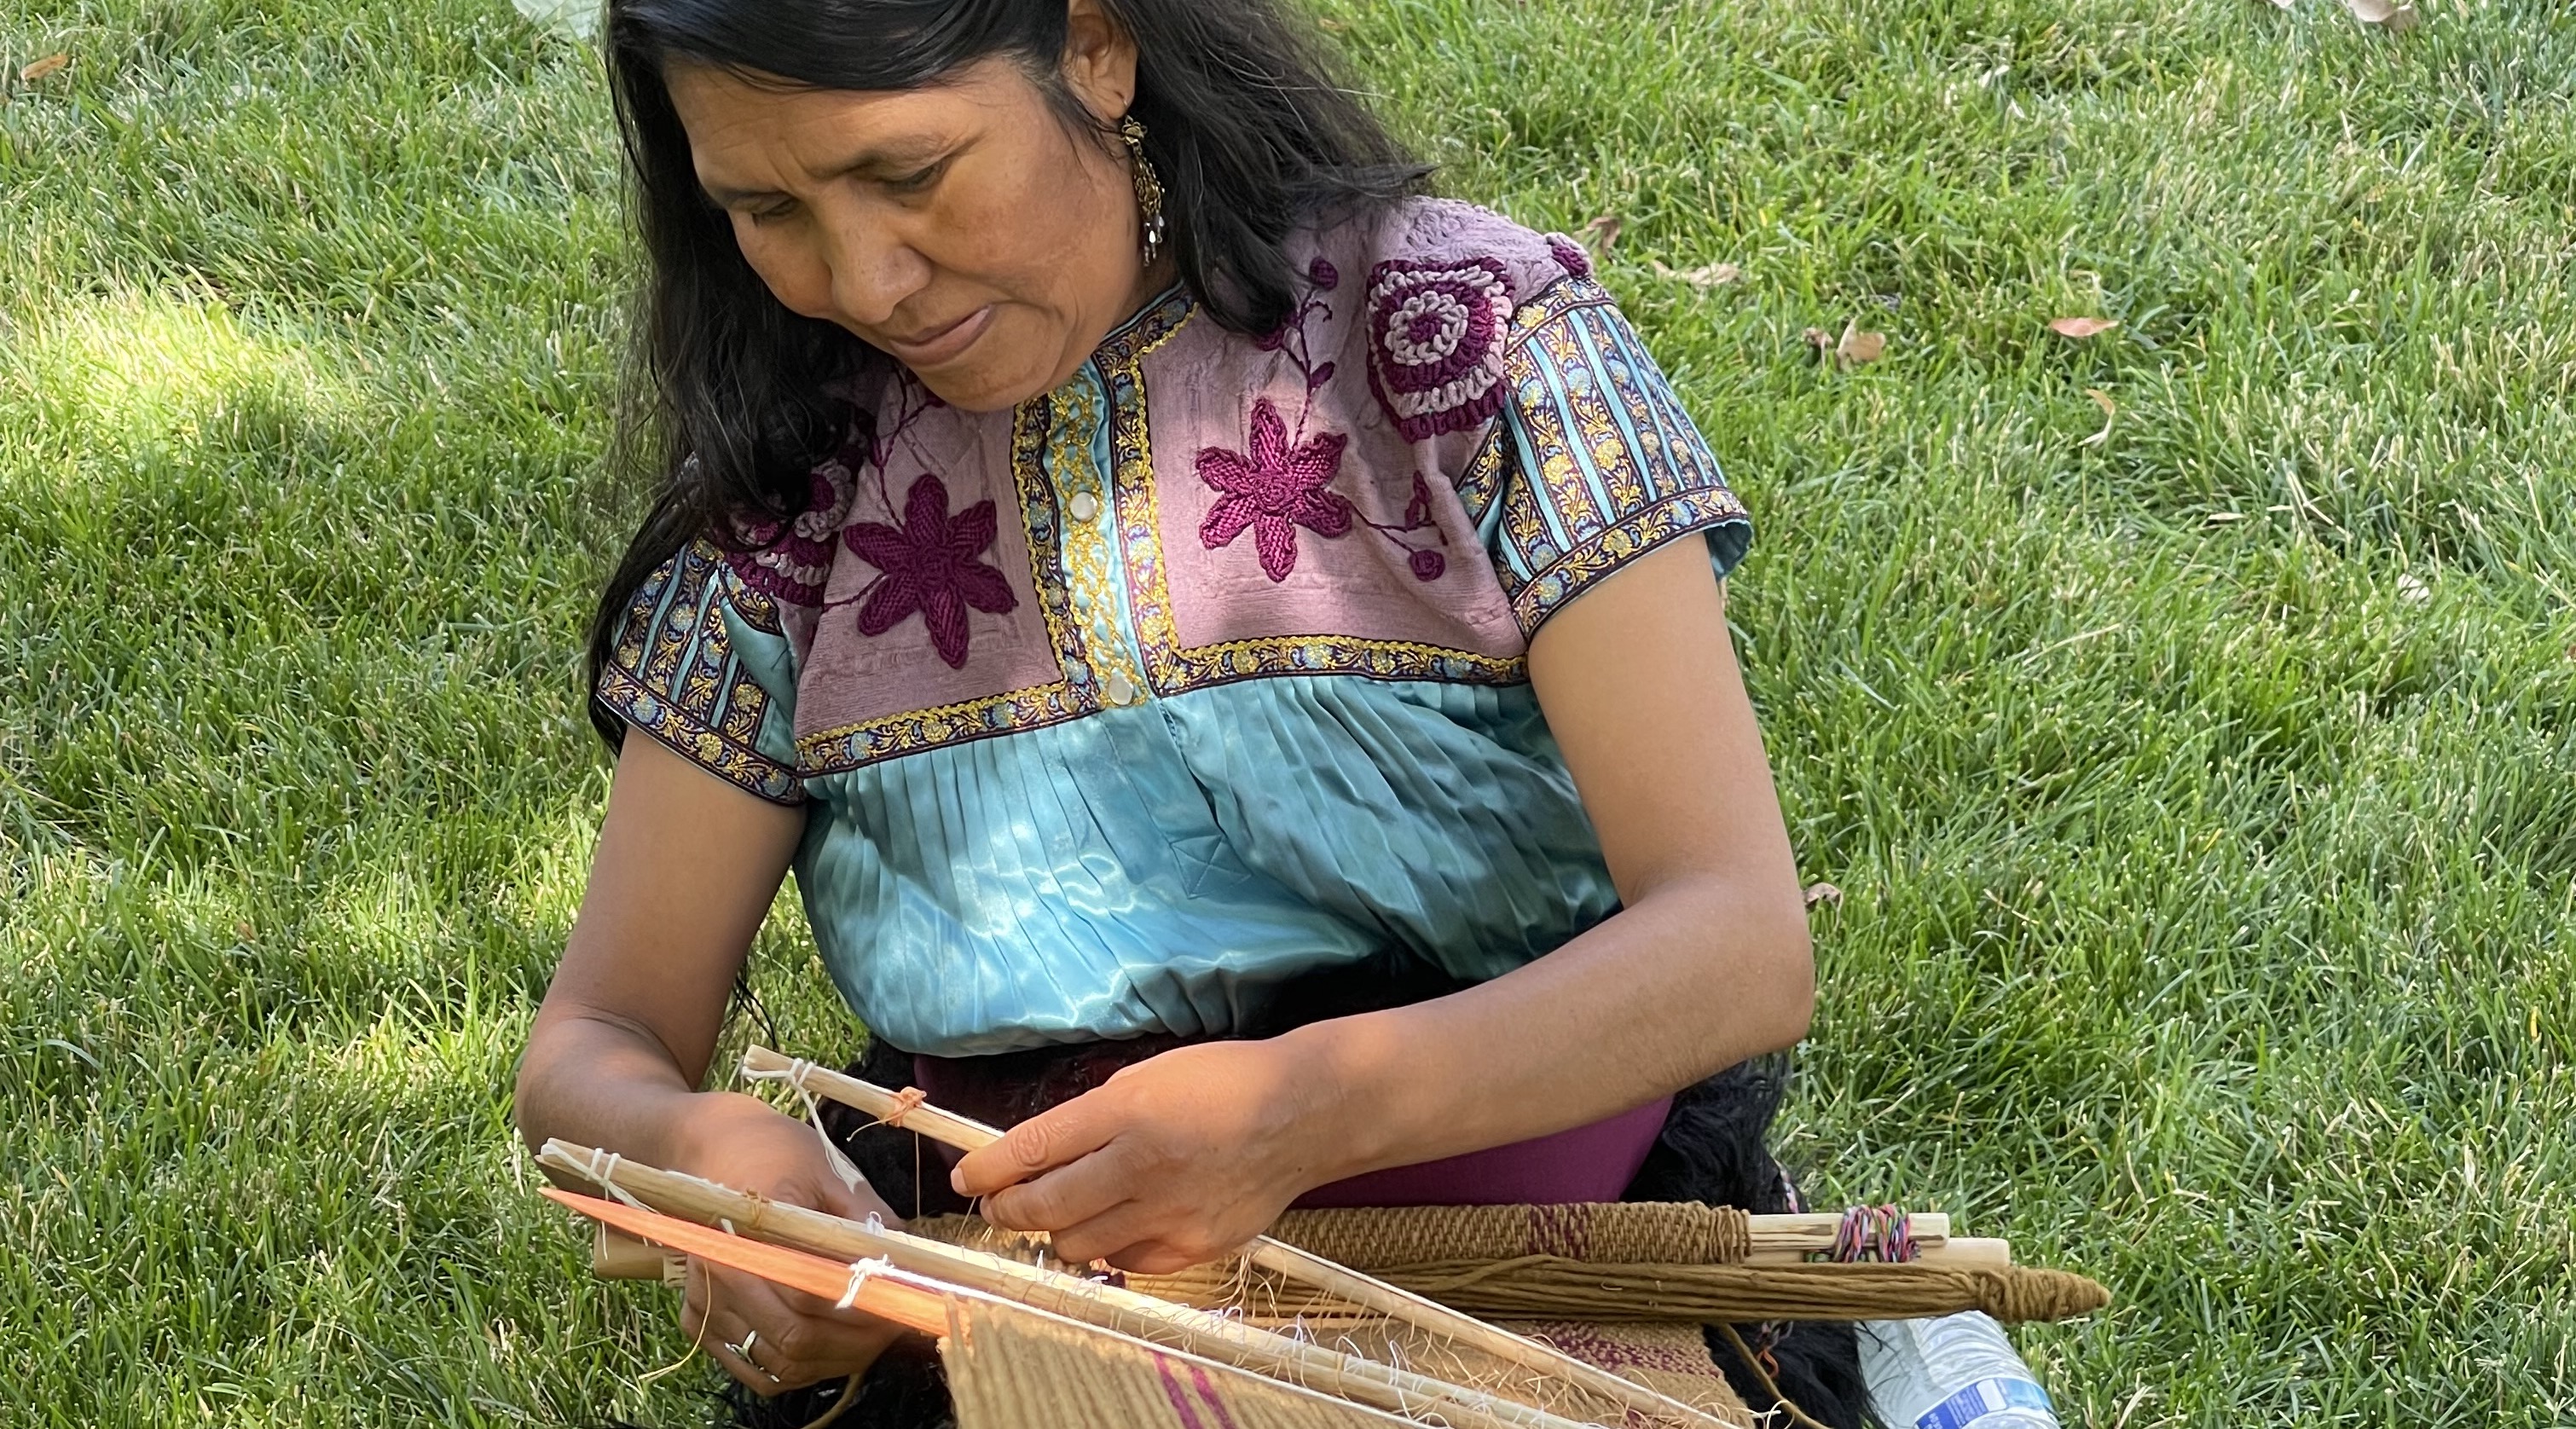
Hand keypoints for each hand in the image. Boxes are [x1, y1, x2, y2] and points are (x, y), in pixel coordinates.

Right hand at [666, 1093, 908, 1394]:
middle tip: (896, 1326)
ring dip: (833, 1360)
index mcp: (751, 1228)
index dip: (865, 1307)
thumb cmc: (774, 1153)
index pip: (812, 1291)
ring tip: (871, 1338)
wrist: (709, 1150)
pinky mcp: (699, 1322)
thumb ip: (866, 1219)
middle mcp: (720, 1271)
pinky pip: (754, 1370)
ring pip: (779, 1364)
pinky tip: (829, 1347)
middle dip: (856, 1342)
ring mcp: (705, 1302)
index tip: (905, 1303)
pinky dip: (798, 1370)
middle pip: (795, 1338)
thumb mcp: (828, 1171)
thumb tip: (907, 1264)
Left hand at [948, 1037, 1353, 1271]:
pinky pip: (1125, 1262)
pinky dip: (1108, 1248)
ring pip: (1077, 1245)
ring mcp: (1168, 1213)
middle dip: (1008, 1209)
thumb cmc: (1224, 1082)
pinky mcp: (1193, 1246)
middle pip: (1044, 1207)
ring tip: (1060, 1214)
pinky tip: (1116, 1226)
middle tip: (999, 1205)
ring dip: (1057, 1231)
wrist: (1302, 1113)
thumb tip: (1040, 1152)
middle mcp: (1141, 1165)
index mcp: (1126, 1111)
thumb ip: (1093, 1116)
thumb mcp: (1148, 1076)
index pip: (1034, 1150)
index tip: (968, 1178)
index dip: (989, 1170)